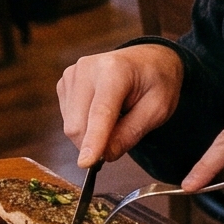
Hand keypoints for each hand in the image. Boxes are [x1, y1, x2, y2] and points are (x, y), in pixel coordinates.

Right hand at [57, 46, 183, 167]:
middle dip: (95, 144)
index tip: (86, 163)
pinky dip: (85, 126)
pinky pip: (68, 119)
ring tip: (115, 119)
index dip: (93, 140)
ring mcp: (72, 74)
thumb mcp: (158, 109)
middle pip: (78, 124)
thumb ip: (131, 133)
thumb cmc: (156, 82)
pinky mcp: (64, 83)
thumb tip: (105, 156)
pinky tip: (100, 113)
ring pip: (71, 125)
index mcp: (114, 70)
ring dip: (90, 135)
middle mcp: (86, 68)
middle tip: (120, 141)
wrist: (147, 59)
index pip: (100, 112)